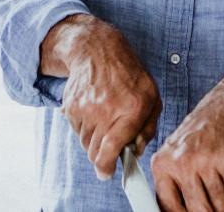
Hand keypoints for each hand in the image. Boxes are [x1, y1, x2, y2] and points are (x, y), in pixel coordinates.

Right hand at [42, 16, 160, 178]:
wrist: (97, 50)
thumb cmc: (130, 76)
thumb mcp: (152, 97)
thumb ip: (147, 128)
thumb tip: (136, 152)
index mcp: (132, 109)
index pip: (111, 149)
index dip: (106, 167)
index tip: (107, 173)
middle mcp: (106, 110)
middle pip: (94, 152)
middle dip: (102, 156)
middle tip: (110, 147)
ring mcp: (85, 109)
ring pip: (84, 143)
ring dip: (94, 140)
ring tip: (105, 120)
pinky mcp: (71, 107)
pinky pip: (76, 131)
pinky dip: (85, 128)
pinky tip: (94, 111)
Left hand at [151, 99, 223, 211]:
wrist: (223, 112)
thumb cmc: (199, 142)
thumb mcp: (175, 160)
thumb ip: (174, 188)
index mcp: (162, 166)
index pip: (169, 208)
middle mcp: (181, 163)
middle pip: (198, 210)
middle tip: (216, 209)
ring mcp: (205, 160)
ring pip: (220, 206)